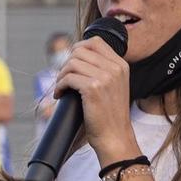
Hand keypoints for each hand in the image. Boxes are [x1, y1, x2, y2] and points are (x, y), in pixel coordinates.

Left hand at [55, 34, 133, 160]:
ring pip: (72, 63)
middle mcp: (114, 68)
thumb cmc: (110, 116)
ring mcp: (105, 78)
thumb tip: (76, 55)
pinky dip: (59, 86)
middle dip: (67, 64)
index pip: (95, 42)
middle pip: (80, 51)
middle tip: (65, 79)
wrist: (115, 138)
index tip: (72, 64)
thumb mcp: (114, 87)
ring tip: (62, 88)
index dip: (78, 50)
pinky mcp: (93, 88)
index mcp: (121, 65)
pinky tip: (60, 95)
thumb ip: (103, 70)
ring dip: (61, 75)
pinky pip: (68, 78)